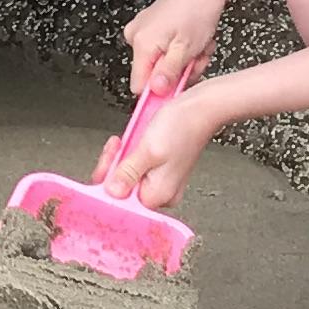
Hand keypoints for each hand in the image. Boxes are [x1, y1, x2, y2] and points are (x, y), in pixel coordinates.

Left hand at [94, 88, 220, 213]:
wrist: (201, 108)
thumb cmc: (183, 126)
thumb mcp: (148, 150)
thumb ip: (128, 174)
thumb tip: (111, 192)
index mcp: (158, 195)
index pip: (120, 200)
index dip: (108, 180)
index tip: (107, 161)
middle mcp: (161, 192)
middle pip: (122, 188)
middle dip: (113, 165)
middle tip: (117, 146)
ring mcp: (161, 180)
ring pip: (126, 175)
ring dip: (120, 156)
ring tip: (124, 142)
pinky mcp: (160, 168)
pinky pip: (136, 166)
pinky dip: (130, 153)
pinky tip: (132, 141)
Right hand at [125, 0, 235, 99]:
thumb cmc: (199, 10)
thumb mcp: (187, 49)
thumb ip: (168, 73)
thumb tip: (155, 93)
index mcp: (142, 43)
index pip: (140, 86)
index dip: (161, 91)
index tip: (180, 86)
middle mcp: (135, 36)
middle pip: (154, 74)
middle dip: (179, 72)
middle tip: (197, 58)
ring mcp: (142, 29)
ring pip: (163, 63)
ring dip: (185, 60)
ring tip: (198, 45)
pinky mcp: (151, 26)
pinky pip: (164, 49)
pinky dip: (181, 49)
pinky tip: (193, 39)